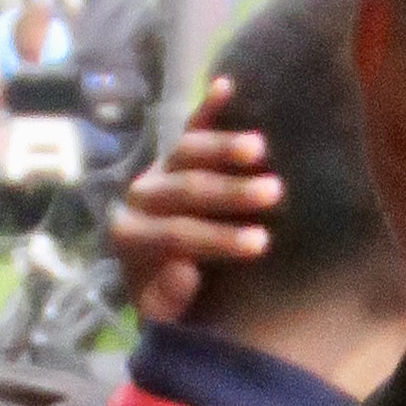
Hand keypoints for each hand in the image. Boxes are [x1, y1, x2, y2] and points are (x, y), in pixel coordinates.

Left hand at [108, 69, 279, 323]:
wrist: (158, 287)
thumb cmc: (170, 305)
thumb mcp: (166, 318)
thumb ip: (168, 300)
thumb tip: (185, 268)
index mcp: (131, 236)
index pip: (177, 233)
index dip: (218, 238)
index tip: (261, 244)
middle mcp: (138, 198)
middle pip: (185, 189)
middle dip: (231, 193)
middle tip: (275, 193)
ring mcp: (156, 172)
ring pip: (187, 152)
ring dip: (224, 148)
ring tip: (260, 150)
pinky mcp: (172, 157)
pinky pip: (189, 129)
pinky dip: (208, 109)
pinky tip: (227, 87)